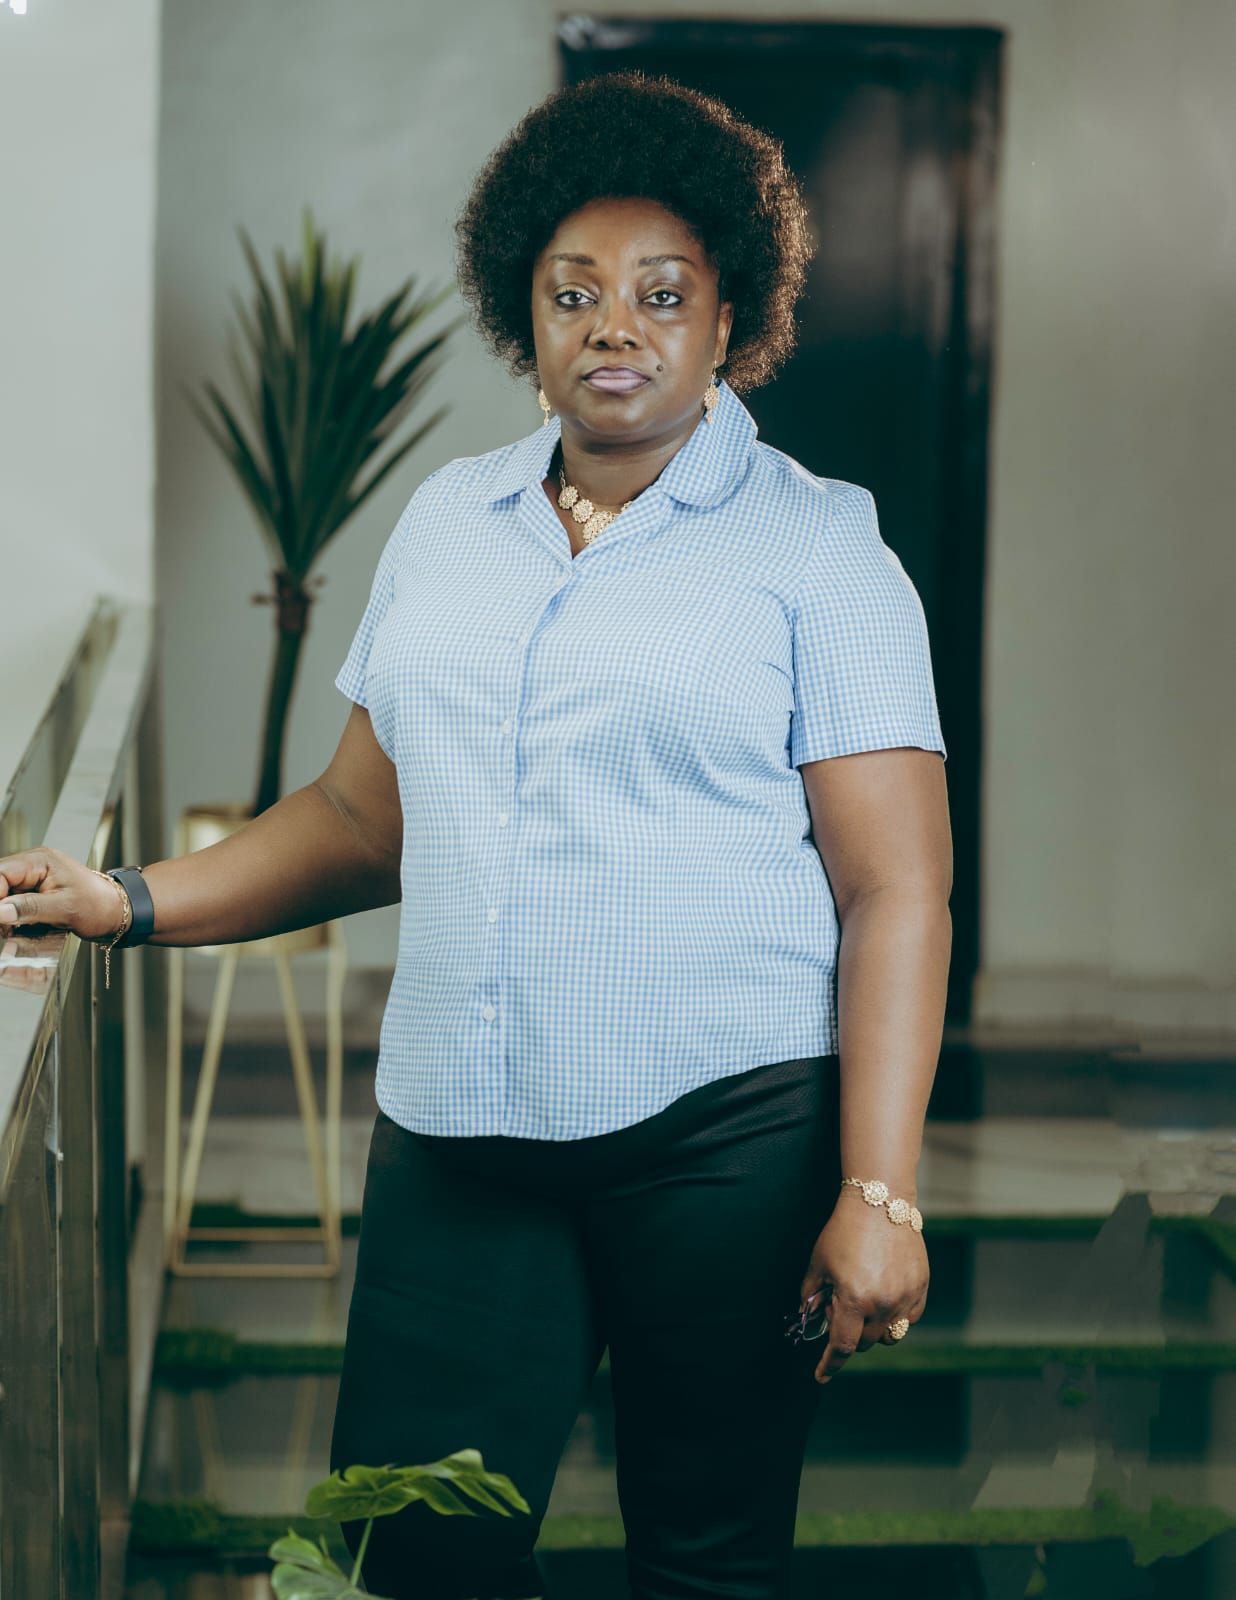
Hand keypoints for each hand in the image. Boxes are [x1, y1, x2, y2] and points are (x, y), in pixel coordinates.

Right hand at [0, 847, 125, 940]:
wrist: (116, 911)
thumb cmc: (99, 905)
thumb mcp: (64, 908)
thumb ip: (30, 908)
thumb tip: (0, 911)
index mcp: (41, 860)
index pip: (1, 872)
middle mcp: (34, 866)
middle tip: (6, 925)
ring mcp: (33, 879)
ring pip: (4, 894)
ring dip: (5, 913)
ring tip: (16, 927)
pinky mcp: (34, 893)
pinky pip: (13, 903)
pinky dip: (12, 917)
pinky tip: (20, 926)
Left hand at [798, 1188, 928, 1382]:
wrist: (880, 1202)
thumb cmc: (844, 1230)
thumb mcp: (818, 1261)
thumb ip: (810, 1292)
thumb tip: (808, 1314)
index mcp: (853, 1299)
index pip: (842, 1346)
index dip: (830, 1364)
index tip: (821, 1374)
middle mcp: (882, 1303)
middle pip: (866, 1342)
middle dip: (849, 1334)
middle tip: (839, 1308)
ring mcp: (904, 1297)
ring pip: (889, 1335)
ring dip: (873, 1329)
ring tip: (862, 1302)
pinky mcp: (920, 1288)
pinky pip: (908, 1319)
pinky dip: (895, 1318)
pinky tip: (884, 1298)